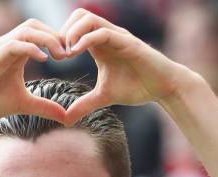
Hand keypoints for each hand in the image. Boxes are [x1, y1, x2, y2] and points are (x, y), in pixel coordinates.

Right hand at [0, 19, 67, 122]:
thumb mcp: (24, 105)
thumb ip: (45, 107)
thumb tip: (67, 117)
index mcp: (16, 52)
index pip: (41, 34)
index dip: (59, 41)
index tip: (73, 56)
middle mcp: (8, 45)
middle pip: (36, 26)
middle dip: (56, 36)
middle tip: (70, 54)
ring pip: (27, 30)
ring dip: (47, 39)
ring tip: (61, 55)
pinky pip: (14, 44)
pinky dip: (31, 48)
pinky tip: (44, 59)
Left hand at [60, 9, 189, 124]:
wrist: (163, 88)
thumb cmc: (137, 87)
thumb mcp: (104, 97)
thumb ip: (84, 104)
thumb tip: (66, 119)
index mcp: (99, 44)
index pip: (74, 26)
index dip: (60, 38)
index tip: (54, 58)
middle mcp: (107, 35)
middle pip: (78, 15)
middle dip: (63, 31)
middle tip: (59, 55)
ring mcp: (117, 36)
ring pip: (88, 18)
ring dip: (72, 33)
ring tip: (67, 54)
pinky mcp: (127, 42)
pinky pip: (103, 32)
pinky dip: (86, 39)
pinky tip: (76, 53)